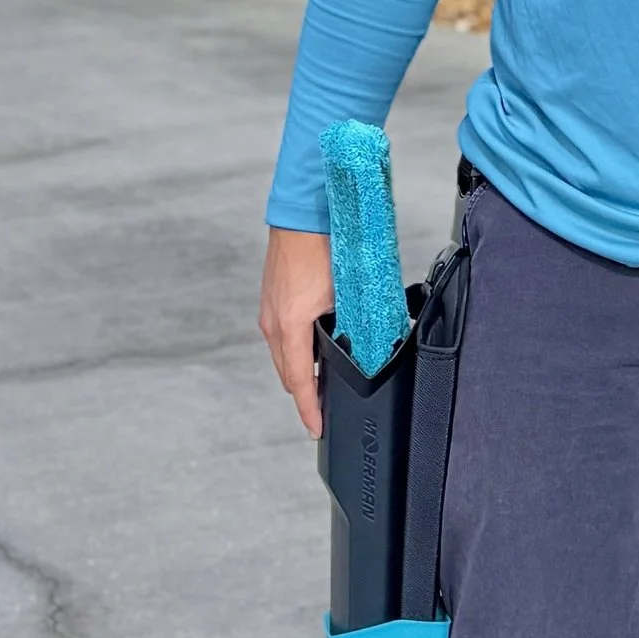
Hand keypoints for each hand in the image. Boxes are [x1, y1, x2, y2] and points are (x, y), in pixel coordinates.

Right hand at [259, 227, 334, 435]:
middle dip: (306, 392)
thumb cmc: (326, 244)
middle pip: (288, 372)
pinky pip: (282, 335)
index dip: (309, 409)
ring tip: (324, 376)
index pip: (299, 382)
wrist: (306, 210)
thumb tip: (368, 348)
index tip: (316, 428)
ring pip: (284, 354)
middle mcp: (274, 322)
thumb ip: (354, 327)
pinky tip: (316, 342)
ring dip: (302, 368)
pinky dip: (297, 347)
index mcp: (291, 326)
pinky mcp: (273, 298)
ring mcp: (270, 309)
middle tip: (324, 407)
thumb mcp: (347, 294)